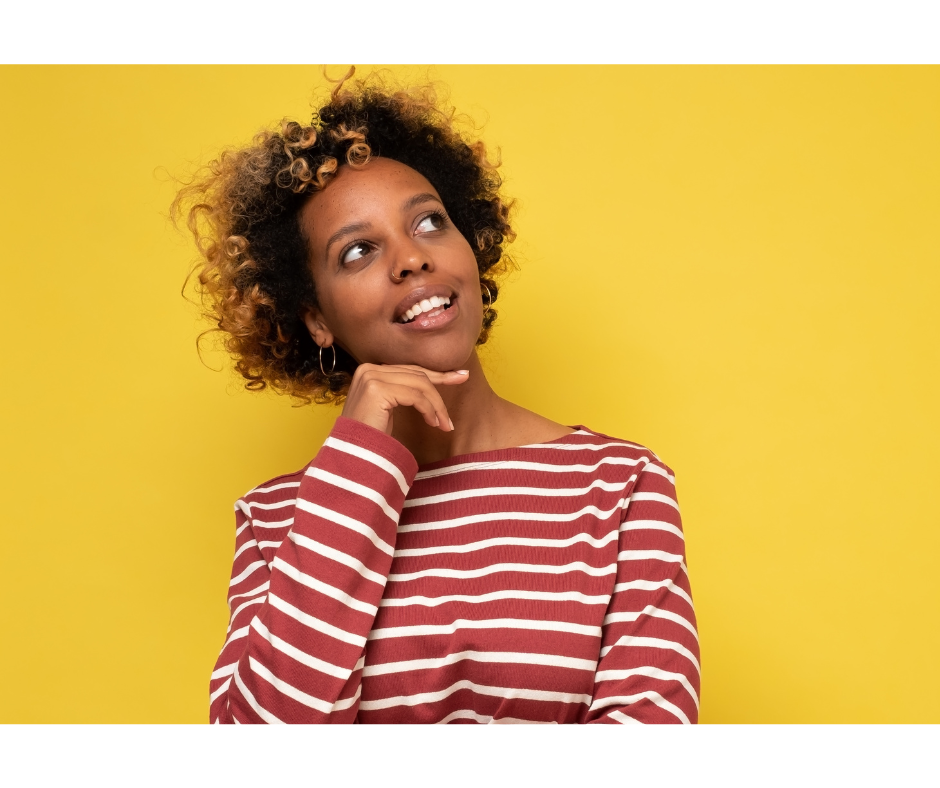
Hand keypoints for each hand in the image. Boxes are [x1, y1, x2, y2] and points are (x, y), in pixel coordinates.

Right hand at [341, 363, 468, 435]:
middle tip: (456, 404)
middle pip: (417, 375)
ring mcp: (371, 377)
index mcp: (370, 370)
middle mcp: (368, 369)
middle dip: (440, 390)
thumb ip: (404, 391)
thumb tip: (432, 381)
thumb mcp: (389, 408)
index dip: (437, 374)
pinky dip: (429, 409)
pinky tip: (433, 423)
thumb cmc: (372, 436)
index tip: (460, 376)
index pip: (410, 369)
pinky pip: (415, 396)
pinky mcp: (376, 389)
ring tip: (444, 424)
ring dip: (437, 405)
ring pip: (419, 384)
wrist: (355, 456)